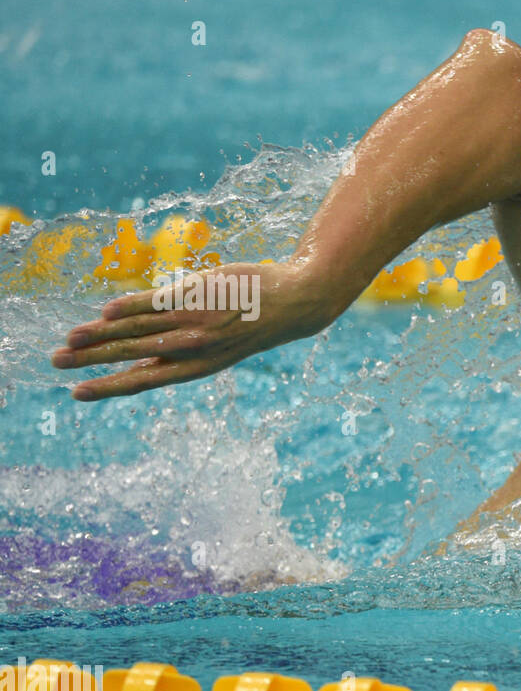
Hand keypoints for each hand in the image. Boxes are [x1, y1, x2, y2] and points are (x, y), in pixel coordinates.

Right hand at [51, 261, 336, 400]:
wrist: (294, 301)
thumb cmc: (253, 321)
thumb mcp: (220, 345)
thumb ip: (182, 348)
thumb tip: (143, 352)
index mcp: (198, 366)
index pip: (145, 380)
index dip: (110, 387)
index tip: (78, 394)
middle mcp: (193, 348)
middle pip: (132, 356)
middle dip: (92, 362)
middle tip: (57, 364)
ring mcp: (194, 322)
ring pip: (138, 331)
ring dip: (100, 335)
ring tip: (69, 340)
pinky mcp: (198, 296)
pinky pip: (157, 303)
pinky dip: (130, 307)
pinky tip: (105, 312)